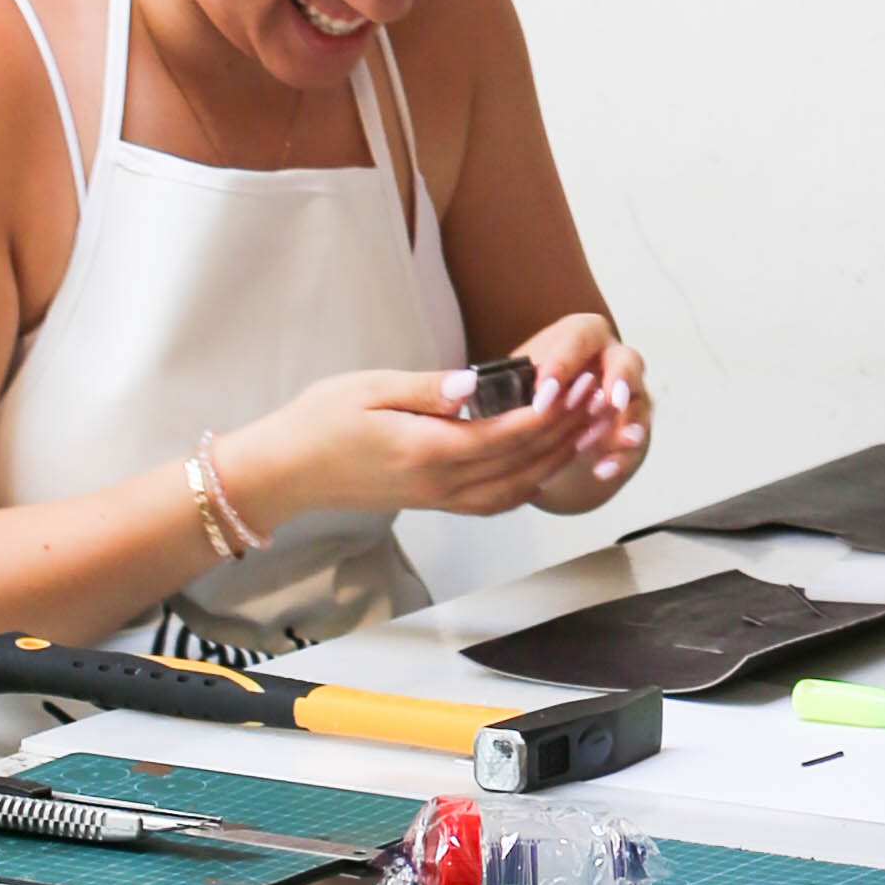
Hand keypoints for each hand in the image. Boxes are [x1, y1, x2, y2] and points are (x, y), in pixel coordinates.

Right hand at [231, 361, 590, 536]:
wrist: (286, 472)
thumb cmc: (320, 423)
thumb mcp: (371, 388)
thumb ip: (429, 389)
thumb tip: (476, 382)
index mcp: (427, 451)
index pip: (506, 435)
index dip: (548, 411)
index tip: (576, 382)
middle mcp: (440, 484)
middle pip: (521, 463)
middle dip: (566, 430)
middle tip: (598, 397)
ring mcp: (439, 499)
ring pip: (516, 488)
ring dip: (556, 458)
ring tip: (587, 425)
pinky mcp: (435, 502)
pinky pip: (495, 501)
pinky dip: (529, 482)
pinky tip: (547, 460)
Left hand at [516, 310, 652, 511]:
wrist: (546, 417)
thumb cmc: (524, 392)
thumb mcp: (508, 383)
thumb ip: (496, 384)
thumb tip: (459, 390)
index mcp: (578, 337)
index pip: (578, 338)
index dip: (564, 364)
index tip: (543, 395)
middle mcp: (608, 358)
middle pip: (627, 359)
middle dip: (621, 380)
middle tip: (611, 401)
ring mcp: (627, 392)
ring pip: (641, 399)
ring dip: (631, 420)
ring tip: (624, 440)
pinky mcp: (631, 425)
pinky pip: (636, 439)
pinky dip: (622, 456)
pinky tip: (603, 471)